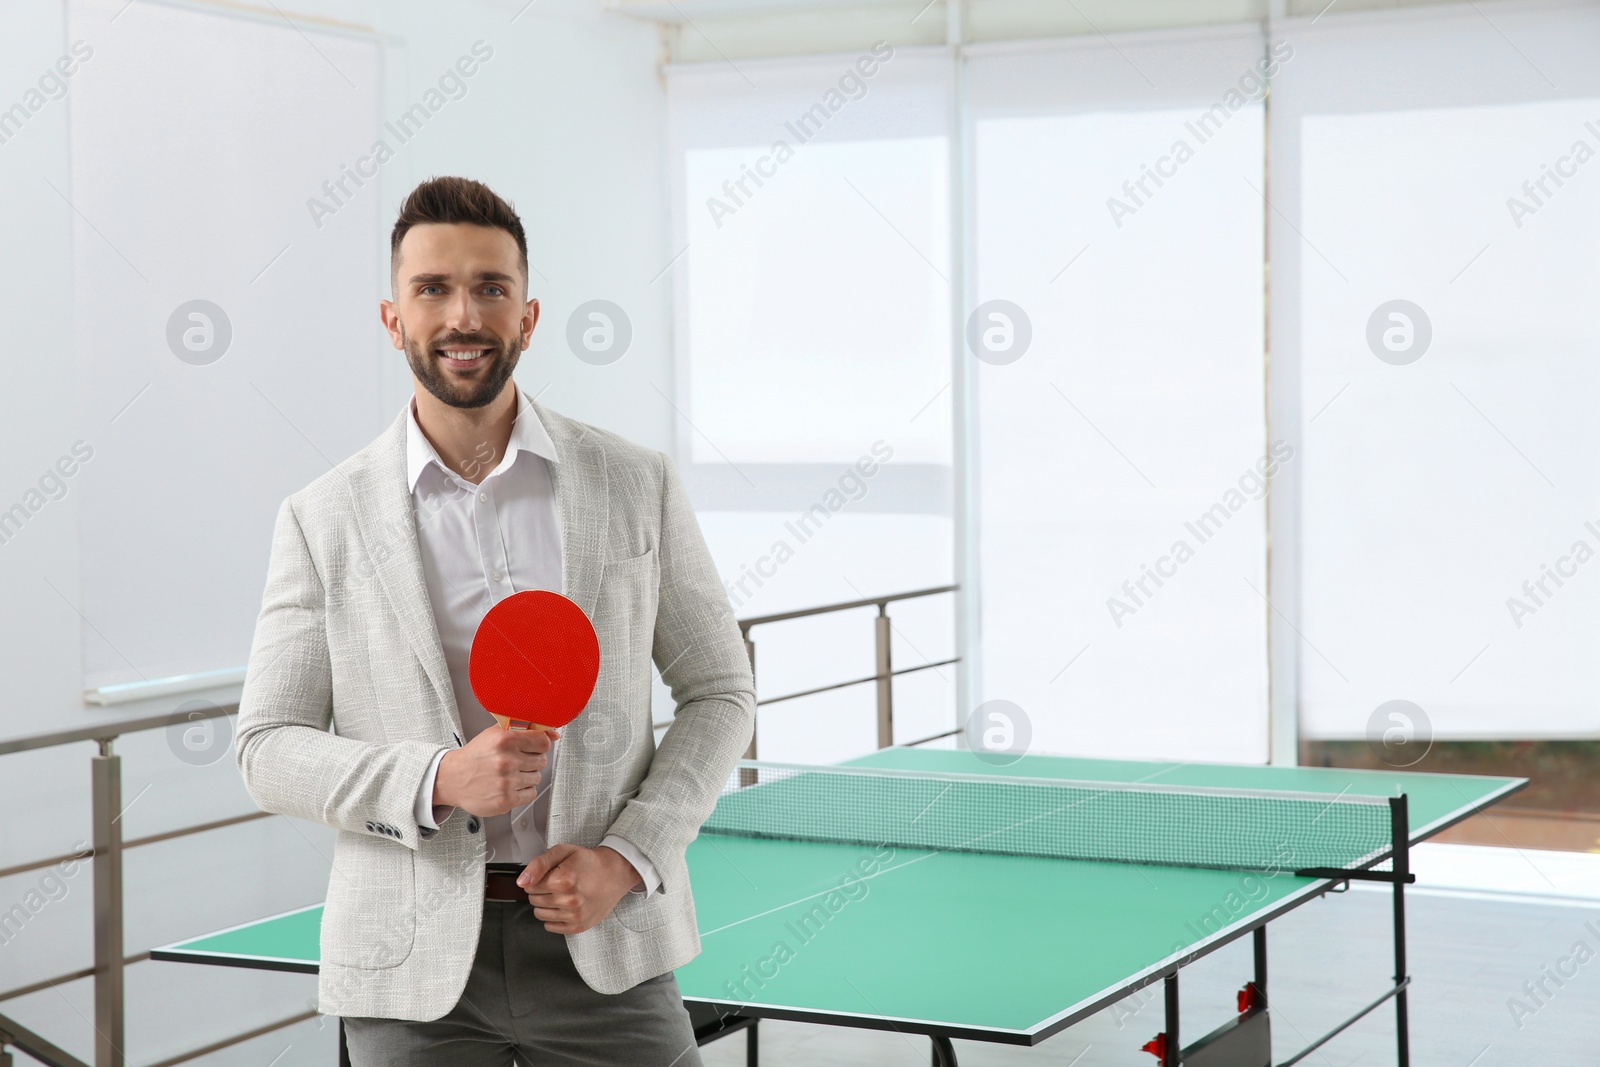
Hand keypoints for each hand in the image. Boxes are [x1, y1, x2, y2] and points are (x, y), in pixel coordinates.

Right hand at [432, 727, 559, 817]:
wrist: (452, 778)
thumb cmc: (475, 756)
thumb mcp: (496, 734)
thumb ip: (525, 730)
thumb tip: (553, 734)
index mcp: (505, 740)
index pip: (543, 742)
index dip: (540, 745)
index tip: (534, 747)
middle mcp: (506, 761)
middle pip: (542, 760)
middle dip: (532, 760)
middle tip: (517, 761)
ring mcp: (507, 782)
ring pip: (537, 777)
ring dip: (527, 776)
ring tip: (510, 774)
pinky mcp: (506, 799)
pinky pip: (531, 793)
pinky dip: (523, 790)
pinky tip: (510, 785)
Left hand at [517, 844, 642, 933]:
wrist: (614, 873)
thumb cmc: (589, 862)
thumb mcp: (563, 852)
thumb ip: (539, 864)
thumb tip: (522, 881)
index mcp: (563, 880)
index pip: (529, 886)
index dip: (537, 878)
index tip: (551, 874)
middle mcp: (569, 900)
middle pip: (534, 900)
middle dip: (541, 890)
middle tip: (558, 883)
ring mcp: (574, 915)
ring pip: (540, 914)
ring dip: (546, 904)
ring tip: (562, 894)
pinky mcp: (578, 926)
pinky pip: (550, 927)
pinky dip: (554, 917)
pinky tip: (565, 906)